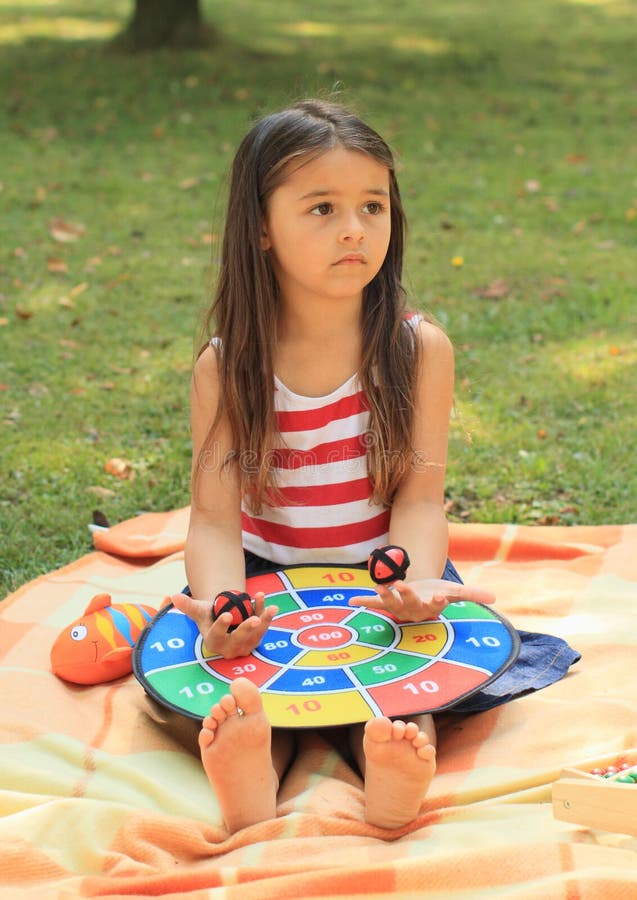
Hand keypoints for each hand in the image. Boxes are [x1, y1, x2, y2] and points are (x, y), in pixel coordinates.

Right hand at [171, 590, 277, 658]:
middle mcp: (229, 648)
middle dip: (247, 629)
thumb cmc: (209, 615)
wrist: (223, 617)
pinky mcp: (256, 640)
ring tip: (270, 608)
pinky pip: (263, 629)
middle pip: (239, 640)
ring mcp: (244, 646)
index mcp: (213, 642)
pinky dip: (266, 616)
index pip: (217, 635)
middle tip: (255, 619)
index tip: (226, 615)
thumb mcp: (199, 610)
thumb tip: (173, 597)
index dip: (222, 626)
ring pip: (256, 635)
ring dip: (264, 621)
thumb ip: (188, 605)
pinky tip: (267, 603)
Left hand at [349, 579, 494, 622]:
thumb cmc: (436, 593)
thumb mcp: (453, 591)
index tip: (440, 595)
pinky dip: (364, 602)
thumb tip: (494, 598)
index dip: (438, 601)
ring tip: (379, 586)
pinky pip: (374, 604)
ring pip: (391, 605)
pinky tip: (351, 601)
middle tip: (402, 585)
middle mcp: (413, 611)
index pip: (436, 606)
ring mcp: (398, 607)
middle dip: (406, 595)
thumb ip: (472, 594)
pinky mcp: (386, 602)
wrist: (419, 596)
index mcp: (431, 608)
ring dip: (385, 596)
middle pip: (410, 605)